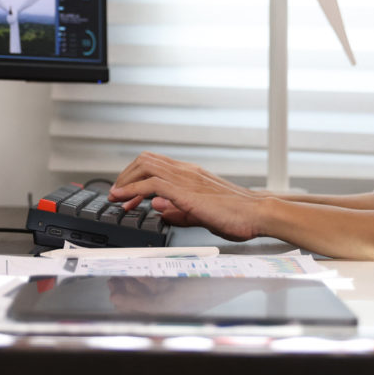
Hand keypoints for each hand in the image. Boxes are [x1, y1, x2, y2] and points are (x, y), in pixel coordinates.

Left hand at [108, 151, 264, 240]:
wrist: (258, 213)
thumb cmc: (237, 214)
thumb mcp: (201, 213)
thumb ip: (178, 211)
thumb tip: (158, 209)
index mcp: (190, 174)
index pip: (155, 165)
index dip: (135, 178)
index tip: (125, 196)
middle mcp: (186, 171)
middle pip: (145, 160)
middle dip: (125, 176)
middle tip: (116, 194)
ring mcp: (186, 178)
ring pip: (145, 166)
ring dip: (125, 180)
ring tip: (115, 196)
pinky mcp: (186, 191)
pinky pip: (152, 183)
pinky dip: (133, 189)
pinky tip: (124, 199)